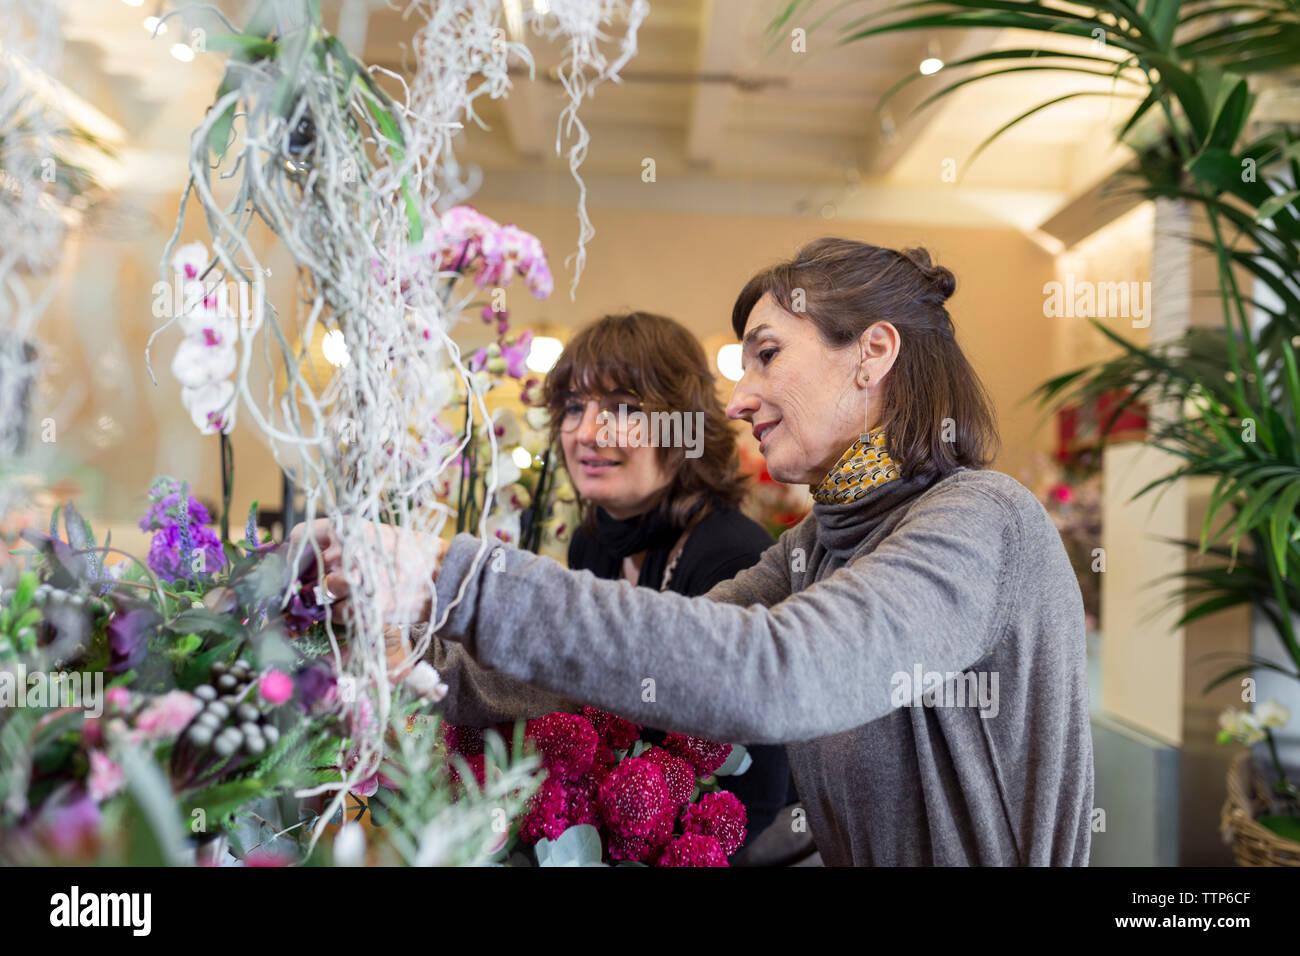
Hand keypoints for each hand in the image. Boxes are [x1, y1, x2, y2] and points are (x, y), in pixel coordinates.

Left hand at [287, 517, 449, 625]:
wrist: (447, 576)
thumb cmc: (415, 554)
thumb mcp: (378, 535)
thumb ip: (345, 544)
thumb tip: (313, 561)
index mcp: (347, 527)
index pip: (300, 537)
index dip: (294, 556)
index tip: (295, 568)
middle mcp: (344, 550)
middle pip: (310, 572)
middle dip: (317, 584)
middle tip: (336, 588)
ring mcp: (352, 579)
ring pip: (324, 596)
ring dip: (336, 600)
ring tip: (361, 595)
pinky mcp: (361, 606)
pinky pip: (338, 615)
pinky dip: (349, 616)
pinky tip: (370, 607)